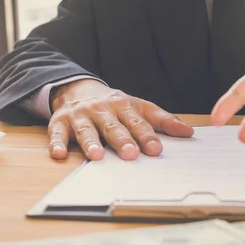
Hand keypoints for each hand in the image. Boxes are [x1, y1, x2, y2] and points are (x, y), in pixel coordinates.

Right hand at [47, 79, 193, 159]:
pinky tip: (59, 154)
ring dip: (90, 143)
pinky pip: (57, 133)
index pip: (137, 122)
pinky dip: (57, 143)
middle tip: (131, 154)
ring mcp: (80, 116)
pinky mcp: (60, 122)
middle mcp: (101, 110)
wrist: (78, 89)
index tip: (156, 150)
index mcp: (123, 106)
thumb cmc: (113, 105)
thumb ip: (162, 120)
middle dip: (122, 140)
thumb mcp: (138, 107)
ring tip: (96, 156)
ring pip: (86, 130)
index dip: (146, 136)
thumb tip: (188, 132)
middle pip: (113, 127)